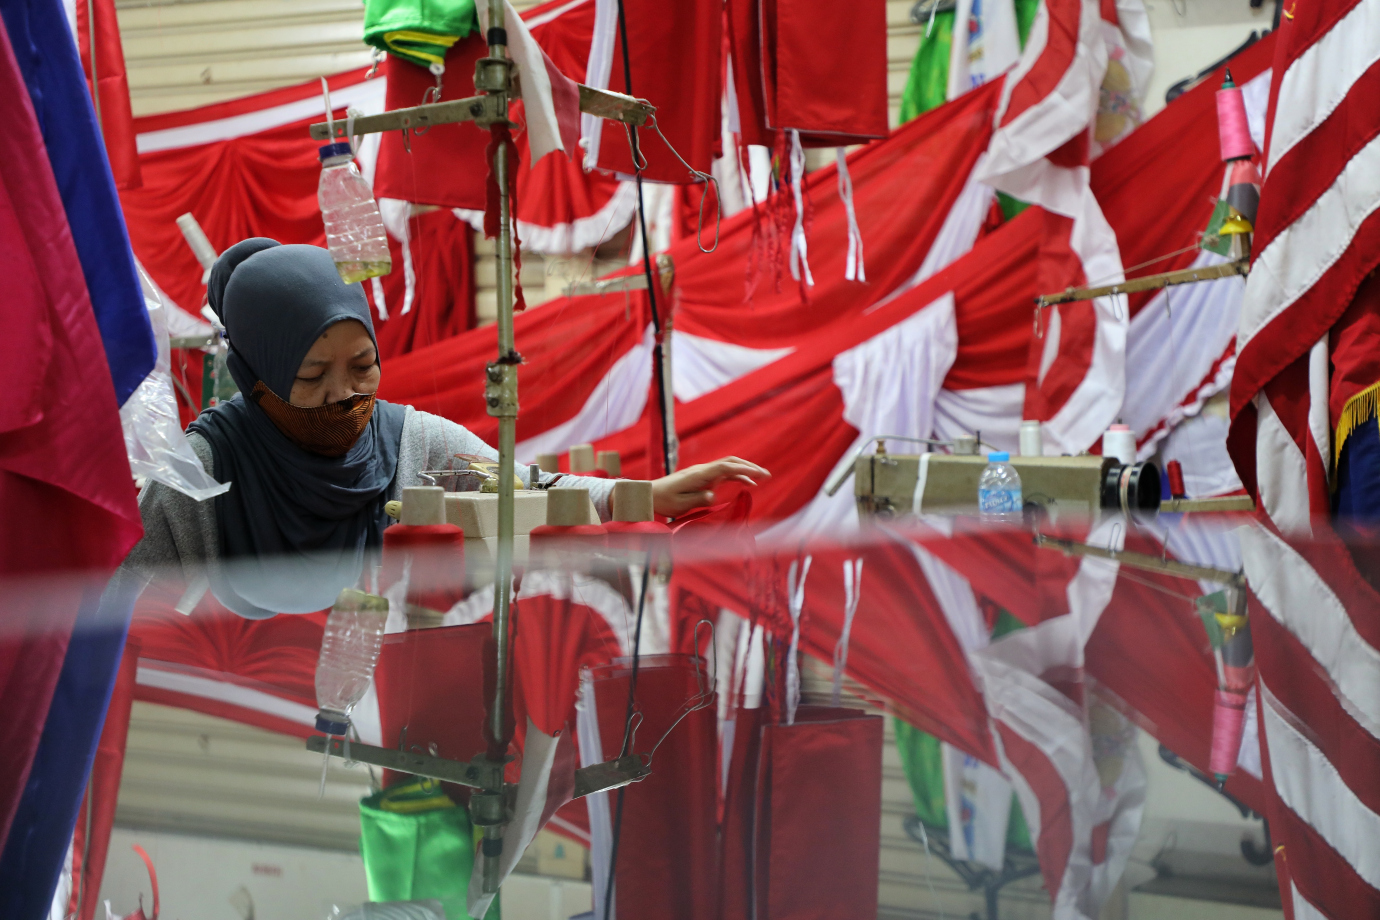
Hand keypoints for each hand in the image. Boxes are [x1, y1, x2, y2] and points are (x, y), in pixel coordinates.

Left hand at [651, 457, 771, 517]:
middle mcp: (703, 470)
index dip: (743, 469)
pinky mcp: (702, 478)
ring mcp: (703, 473)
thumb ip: (698, 499)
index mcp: (699, 474)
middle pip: (730, 462)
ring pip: (728, 466)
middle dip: (749, 467)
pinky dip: (737, 476)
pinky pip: (723, 474)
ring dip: (745, 470)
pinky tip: (747, 483)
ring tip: (762, 478)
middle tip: (766, 475)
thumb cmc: (664, 501)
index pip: (725, 467)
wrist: (650, 494)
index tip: (758, 475)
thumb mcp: (680, 504)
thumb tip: (714, 495)